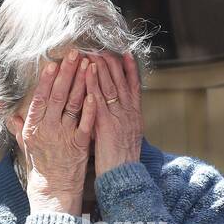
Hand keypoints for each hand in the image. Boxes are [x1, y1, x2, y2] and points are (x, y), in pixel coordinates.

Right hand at [19, 49, 94, 214]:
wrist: (53, 190)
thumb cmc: (41, 166)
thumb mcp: (25, 145)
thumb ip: (18, 126)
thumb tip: (5, 110)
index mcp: (33, 127)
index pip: (40, 98)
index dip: (47, 80)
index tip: (53, 63)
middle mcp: (48, 130)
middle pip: (58, 96)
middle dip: (67, 73)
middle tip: (75, 54)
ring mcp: (64, 137)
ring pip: (73, 105)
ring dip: (81, 83)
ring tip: (89, 65)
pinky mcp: (80, 145)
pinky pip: (86, 123)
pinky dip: (90, 108)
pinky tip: (95, 93)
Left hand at [90, 52, 143, 176]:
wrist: (124, 176)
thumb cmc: (123, 162)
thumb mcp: (129, 138)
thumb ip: (124, 123)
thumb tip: (118, 113)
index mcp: (135, 115)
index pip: (134, 86)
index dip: (130, 69)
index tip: (125, 53)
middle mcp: (129, 112)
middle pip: (121, 81)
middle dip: (112, 62)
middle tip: (103, 46)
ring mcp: (118, 116)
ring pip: (110, 86)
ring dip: (101, 67)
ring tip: (93, 51)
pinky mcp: (106, 123)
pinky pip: (98, 99)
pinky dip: (93, 83)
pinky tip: (87, 71)